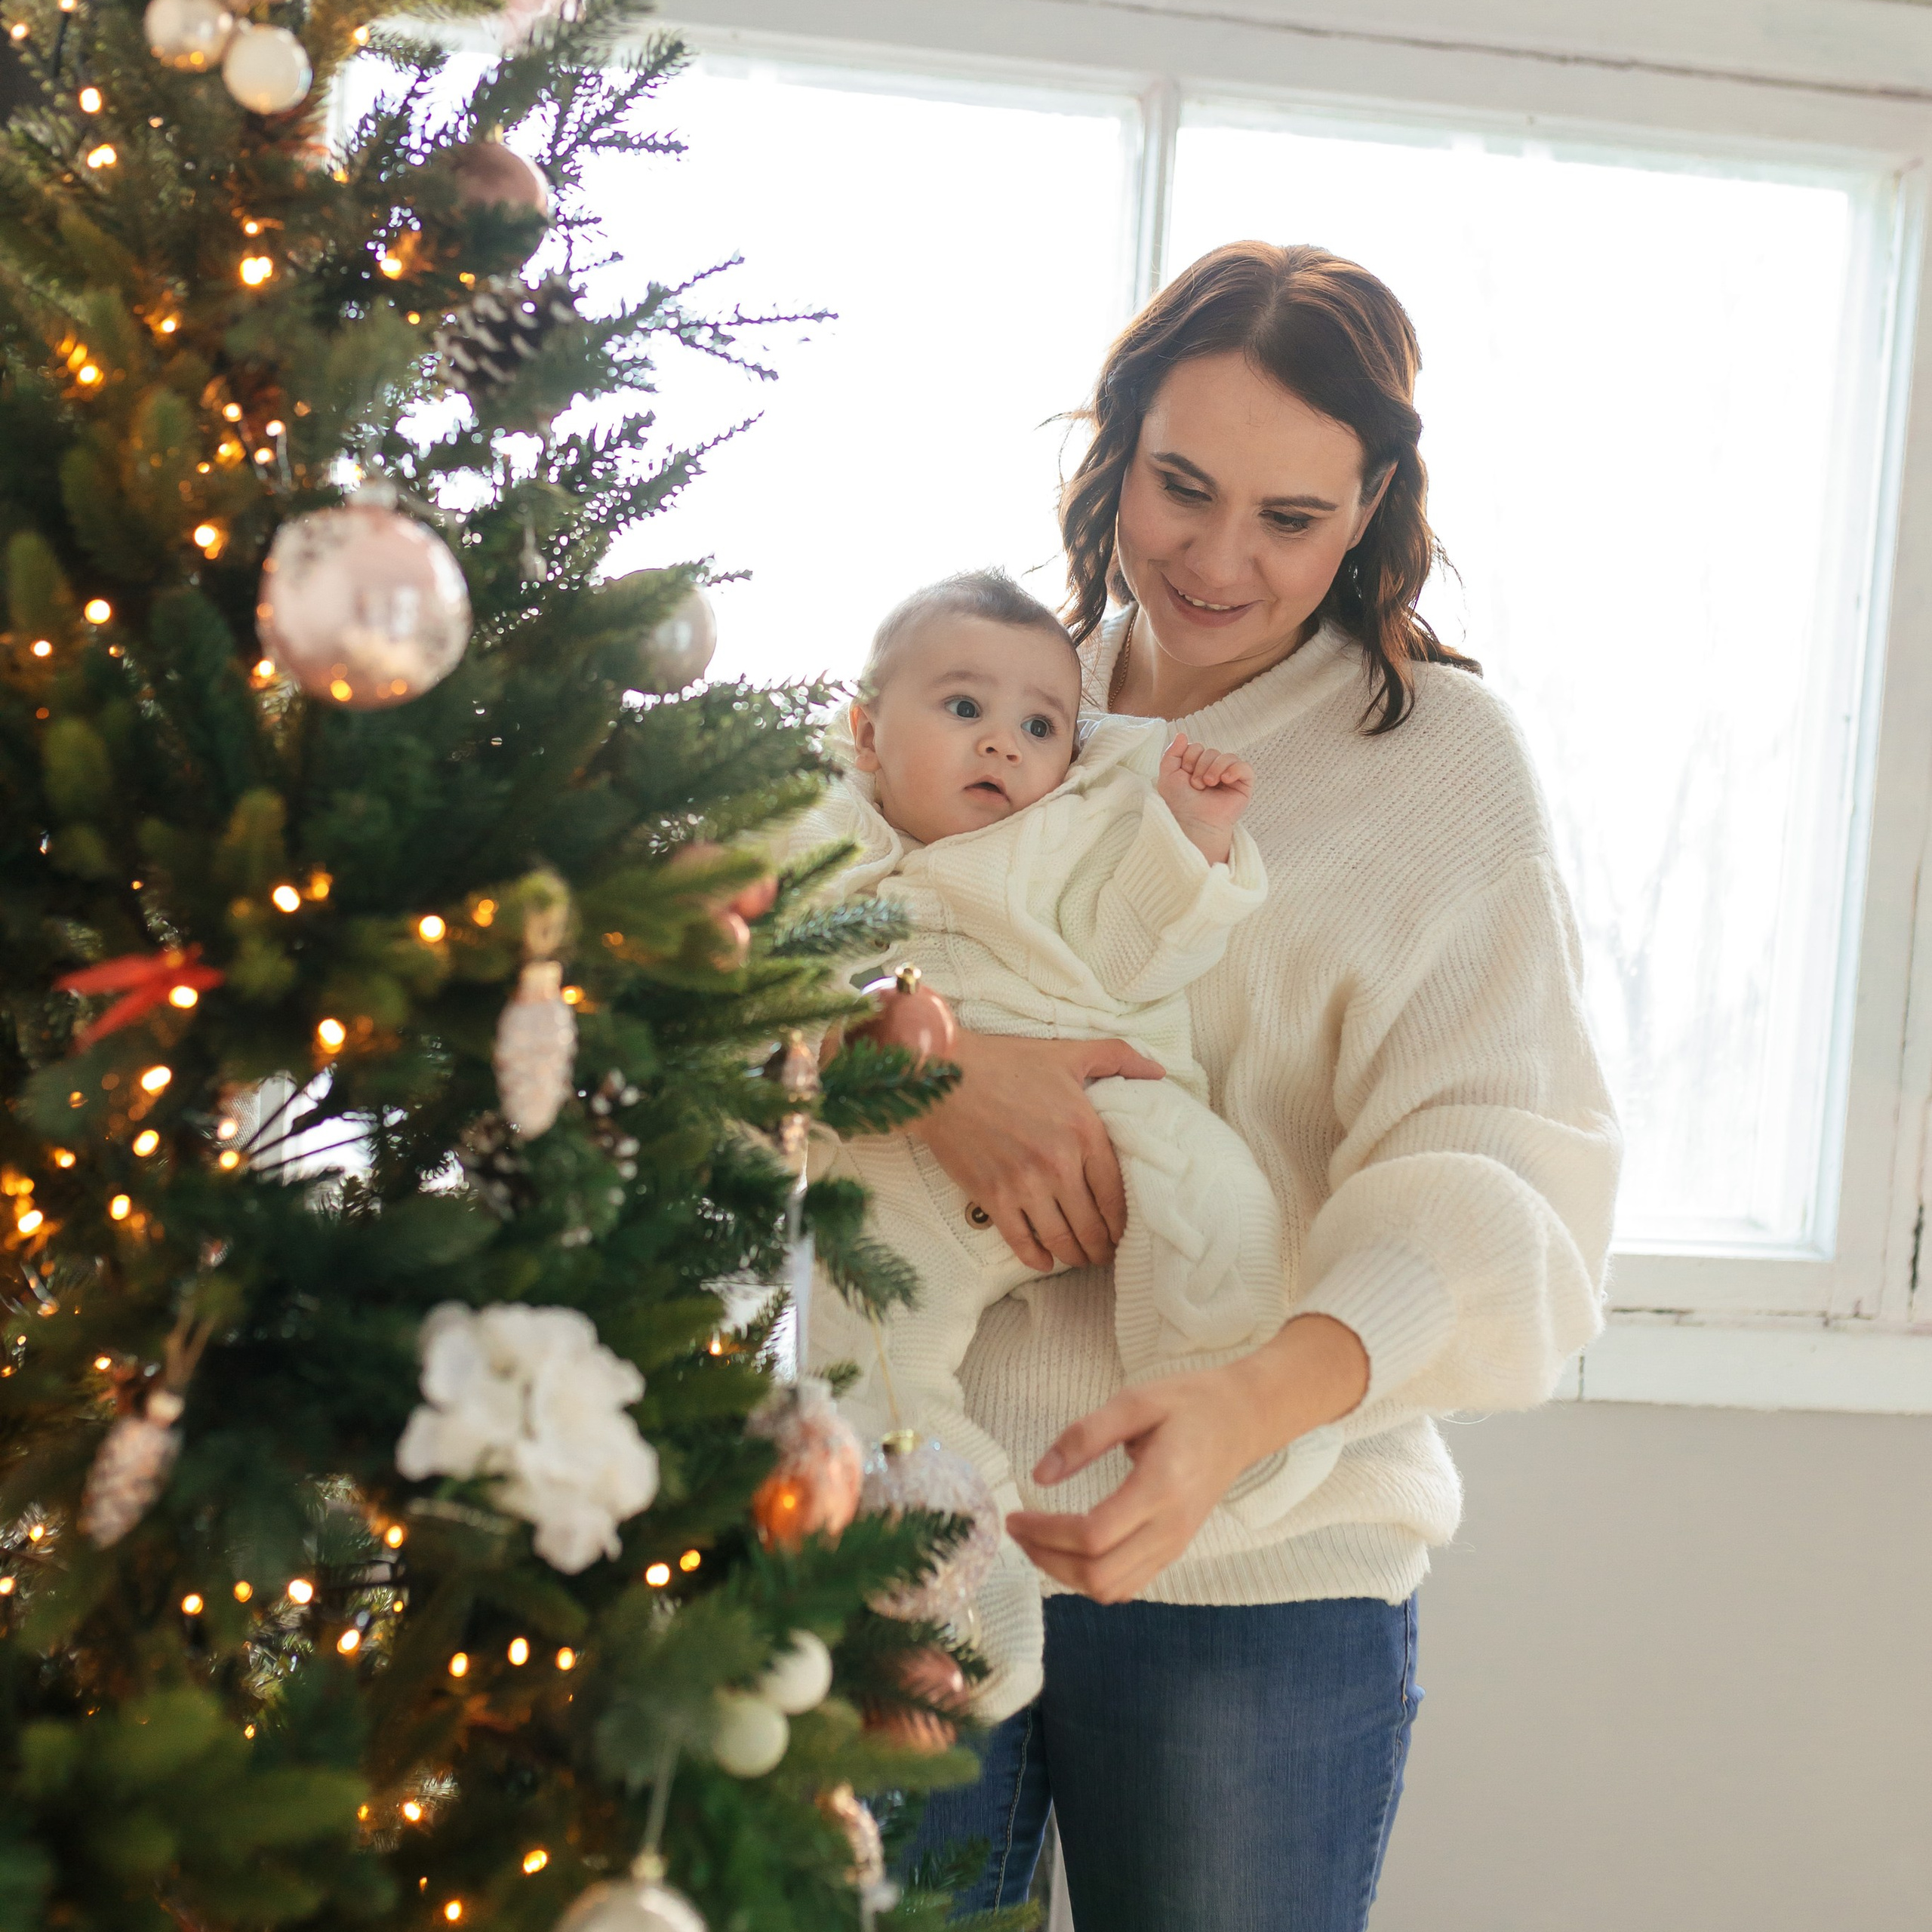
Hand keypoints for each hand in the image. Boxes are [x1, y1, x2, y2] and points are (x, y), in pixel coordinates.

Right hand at [908, 1029, 1164, 1270]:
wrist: (943, 1075)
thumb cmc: (1006, 1062)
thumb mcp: (1069, 1053)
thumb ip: (1119, 1058)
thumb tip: (1158, 1072)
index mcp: (1084, 1131)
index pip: (1116, 1194)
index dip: (1123, 1222)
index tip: (1124, 1231)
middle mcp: (1058, 1164)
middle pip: (1091, 1225)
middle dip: (1102, 1247)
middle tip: (1105, 1255)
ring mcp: (1024, 1184)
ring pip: (1060, 1238)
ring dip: (1075, 1256)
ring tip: (1080, 1259)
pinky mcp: (992, 1196)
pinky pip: (1021, 1240)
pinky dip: (1036, 1257)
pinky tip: (1043, 1260)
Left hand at [1007, 1315, 1369, 1601]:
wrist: (1242, 1420)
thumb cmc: (1190, 1404)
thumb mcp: (1135, 1401)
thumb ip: (1085, 1435)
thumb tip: (1040, 1475)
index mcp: (1161, 1487)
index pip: (1094, 1535)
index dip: (1046, 1533)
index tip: (1015, 1515)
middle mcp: (1171, 1527)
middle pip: (1098, 1574)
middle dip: (1047, 1559)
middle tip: (1017, 1530)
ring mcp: (1175, 1544)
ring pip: (1111, 1588)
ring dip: (1064, 1573)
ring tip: (1035, 1540)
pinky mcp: (1174, 1549)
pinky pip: (1127, 1584)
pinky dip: (1089, 1577)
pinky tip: (1068, 1549)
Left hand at [1157, 733, 1254, 865]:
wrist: (1194, 823)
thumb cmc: (1180, 803)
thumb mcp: (1168, 776)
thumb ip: (1171, 753)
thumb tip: (1182, 734)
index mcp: (1197, 767)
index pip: (1197, 747)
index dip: (1189, 758)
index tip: (1185, 776)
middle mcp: (1214, 770)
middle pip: (1211, 751)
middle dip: (1200, 766)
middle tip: (1196, 785)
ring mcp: (1230, 777)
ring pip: (1227, 756)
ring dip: (1214, 769)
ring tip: (1208, 785)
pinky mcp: (1243, 785)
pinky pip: (1245, 767)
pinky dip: (1234, 770)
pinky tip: (1225, 780)